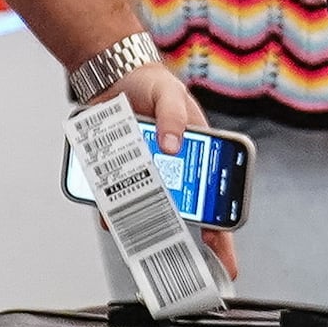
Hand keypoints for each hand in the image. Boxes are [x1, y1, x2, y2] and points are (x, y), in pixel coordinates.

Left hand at [117, 61, 239, 279]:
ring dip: (141, 220)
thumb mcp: (170, 95)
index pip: (216, 196)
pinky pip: (115, 196)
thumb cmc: (153, 85)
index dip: (220, 228)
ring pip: (146, 207)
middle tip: (173, 245)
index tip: (218, 249)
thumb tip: (173, 145)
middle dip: (176, 229)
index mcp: (198, 154)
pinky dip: (111, 207)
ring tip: (136, 229)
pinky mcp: (120, 173)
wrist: (113, 78)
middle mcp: (173, 170)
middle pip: (180, 210)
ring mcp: (146, 173)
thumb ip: (173, 118)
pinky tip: (107, 212)